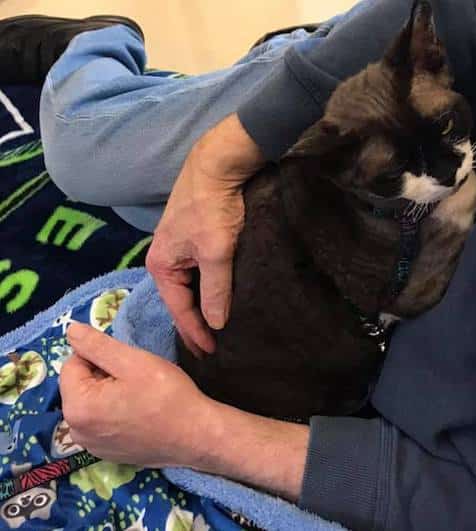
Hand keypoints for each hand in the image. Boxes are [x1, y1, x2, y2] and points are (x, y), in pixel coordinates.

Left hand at [62, 323, 308, 499]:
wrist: (197, 435)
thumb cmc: (167, 395)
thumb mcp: (133, 361)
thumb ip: (97, 345)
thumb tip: (71, 330)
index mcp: (77, 408)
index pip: (73, 364)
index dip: (101, 355)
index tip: (129, 361)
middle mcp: (76, 431)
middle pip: (81, 385)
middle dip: (104, 375)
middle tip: (138, 377)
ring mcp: (92, 446)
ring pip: (92, 403)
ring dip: (110, 393)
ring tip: (141, 395)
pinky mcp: (107, 454)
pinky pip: (102, 422)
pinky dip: (116, 412)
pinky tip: (141, 413)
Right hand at [146, 114, 264, 353]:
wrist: (219, 165)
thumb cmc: (213, 208)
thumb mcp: (216, 253)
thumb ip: (216, 290)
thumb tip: (216, 324)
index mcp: (161, 265)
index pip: (179, 309)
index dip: (195, 333)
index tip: (211, 352)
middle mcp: (164, 259)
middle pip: (181, 300)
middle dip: (194, 324)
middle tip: (211, 349)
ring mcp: (178, 248)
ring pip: (190, 287)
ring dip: (201, 307)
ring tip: (215, 330)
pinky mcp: (193, 239)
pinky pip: (197, 273)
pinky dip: (207, 289)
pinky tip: (216, 299)